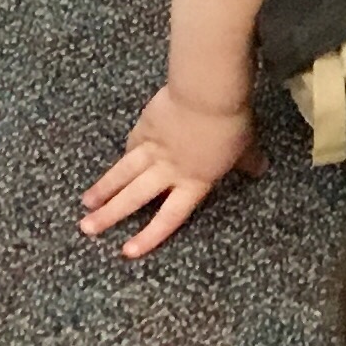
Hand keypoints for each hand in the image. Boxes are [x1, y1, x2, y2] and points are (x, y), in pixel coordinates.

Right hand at [76, 83, 256, 256]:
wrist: (207, 94)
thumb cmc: (232, 123)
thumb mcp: (245, 146)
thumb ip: (248, 161)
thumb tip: (260, 169)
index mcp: (194, 181)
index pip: (170, 216)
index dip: (149, 235)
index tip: (127, 251)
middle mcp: (168, 171)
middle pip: (135, 198)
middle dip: (110, 215)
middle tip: (86, 228)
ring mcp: (153, 149)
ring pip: (123, 174)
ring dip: (104, 189)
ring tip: (85, 203)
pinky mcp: (145, 127)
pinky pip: (132, 146)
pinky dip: (124, 156)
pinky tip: (115, 163)